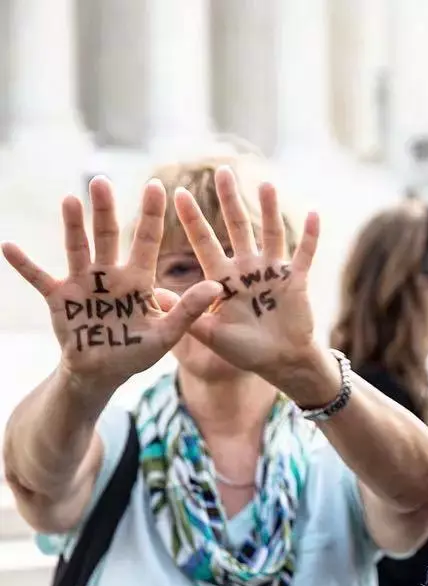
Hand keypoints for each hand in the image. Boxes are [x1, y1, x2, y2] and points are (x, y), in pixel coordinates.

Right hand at [2, 178, 219, 390]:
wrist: (102, 372)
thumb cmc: (136, 352)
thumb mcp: (166, 334)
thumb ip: (189, 311)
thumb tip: (216, 287)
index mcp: (138, 279)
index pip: (147, 240)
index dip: (152, 214)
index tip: (157, 185)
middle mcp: (110, 274)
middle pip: (107, 235)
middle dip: (105, 209)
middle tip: (102, 179)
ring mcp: (83, 283)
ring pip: (77, 247)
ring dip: (72, 225)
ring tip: (70, 200)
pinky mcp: (59, 298)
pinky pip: (38, 277)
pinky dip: (23, 264)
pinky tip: (7, 245)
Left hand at [174, 167, 334, 400]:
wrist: (281, 363)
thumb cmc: (246, 352)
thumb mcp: (211, 334)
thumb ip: (187, 313)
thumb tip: (153, 293)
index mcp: (223, 280)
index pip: (204, 243)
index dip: (193, 220)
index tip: (177, 193)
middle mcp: (247, 269)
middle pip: (237, 228)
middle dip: (229, 201)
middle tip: (222, 171)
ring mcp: (273, 273)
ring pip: (271, 233)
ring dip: (269, 210)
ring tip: (265, 184)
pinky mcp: (296, 280)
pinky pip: (305, 254)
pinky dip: (310, 236)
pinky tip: (313, 214)